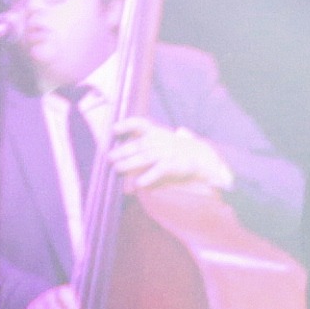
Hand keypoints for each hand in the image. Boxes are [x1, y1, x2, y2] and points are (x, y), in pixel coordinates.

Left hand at [105, 119, 233, 199]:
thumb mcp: (157, 143)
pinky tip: (139, 184)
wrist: (200, 157)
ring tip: (117, 170)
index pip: (139, 124)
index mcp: (154, 132)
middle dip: (122, 151)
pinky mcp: (175, 164)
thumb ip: (139, 149)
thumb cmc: (172, 152)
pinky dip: (149, 176)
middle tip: (109, 159)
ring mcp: (167, 152)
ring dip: (130, 163)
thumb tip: (117, 160)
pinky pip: (160, 169)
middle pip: (138, 144)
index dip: (126, 125)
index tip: (113, 129)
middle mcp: (160, 141)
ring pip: (146, 157)